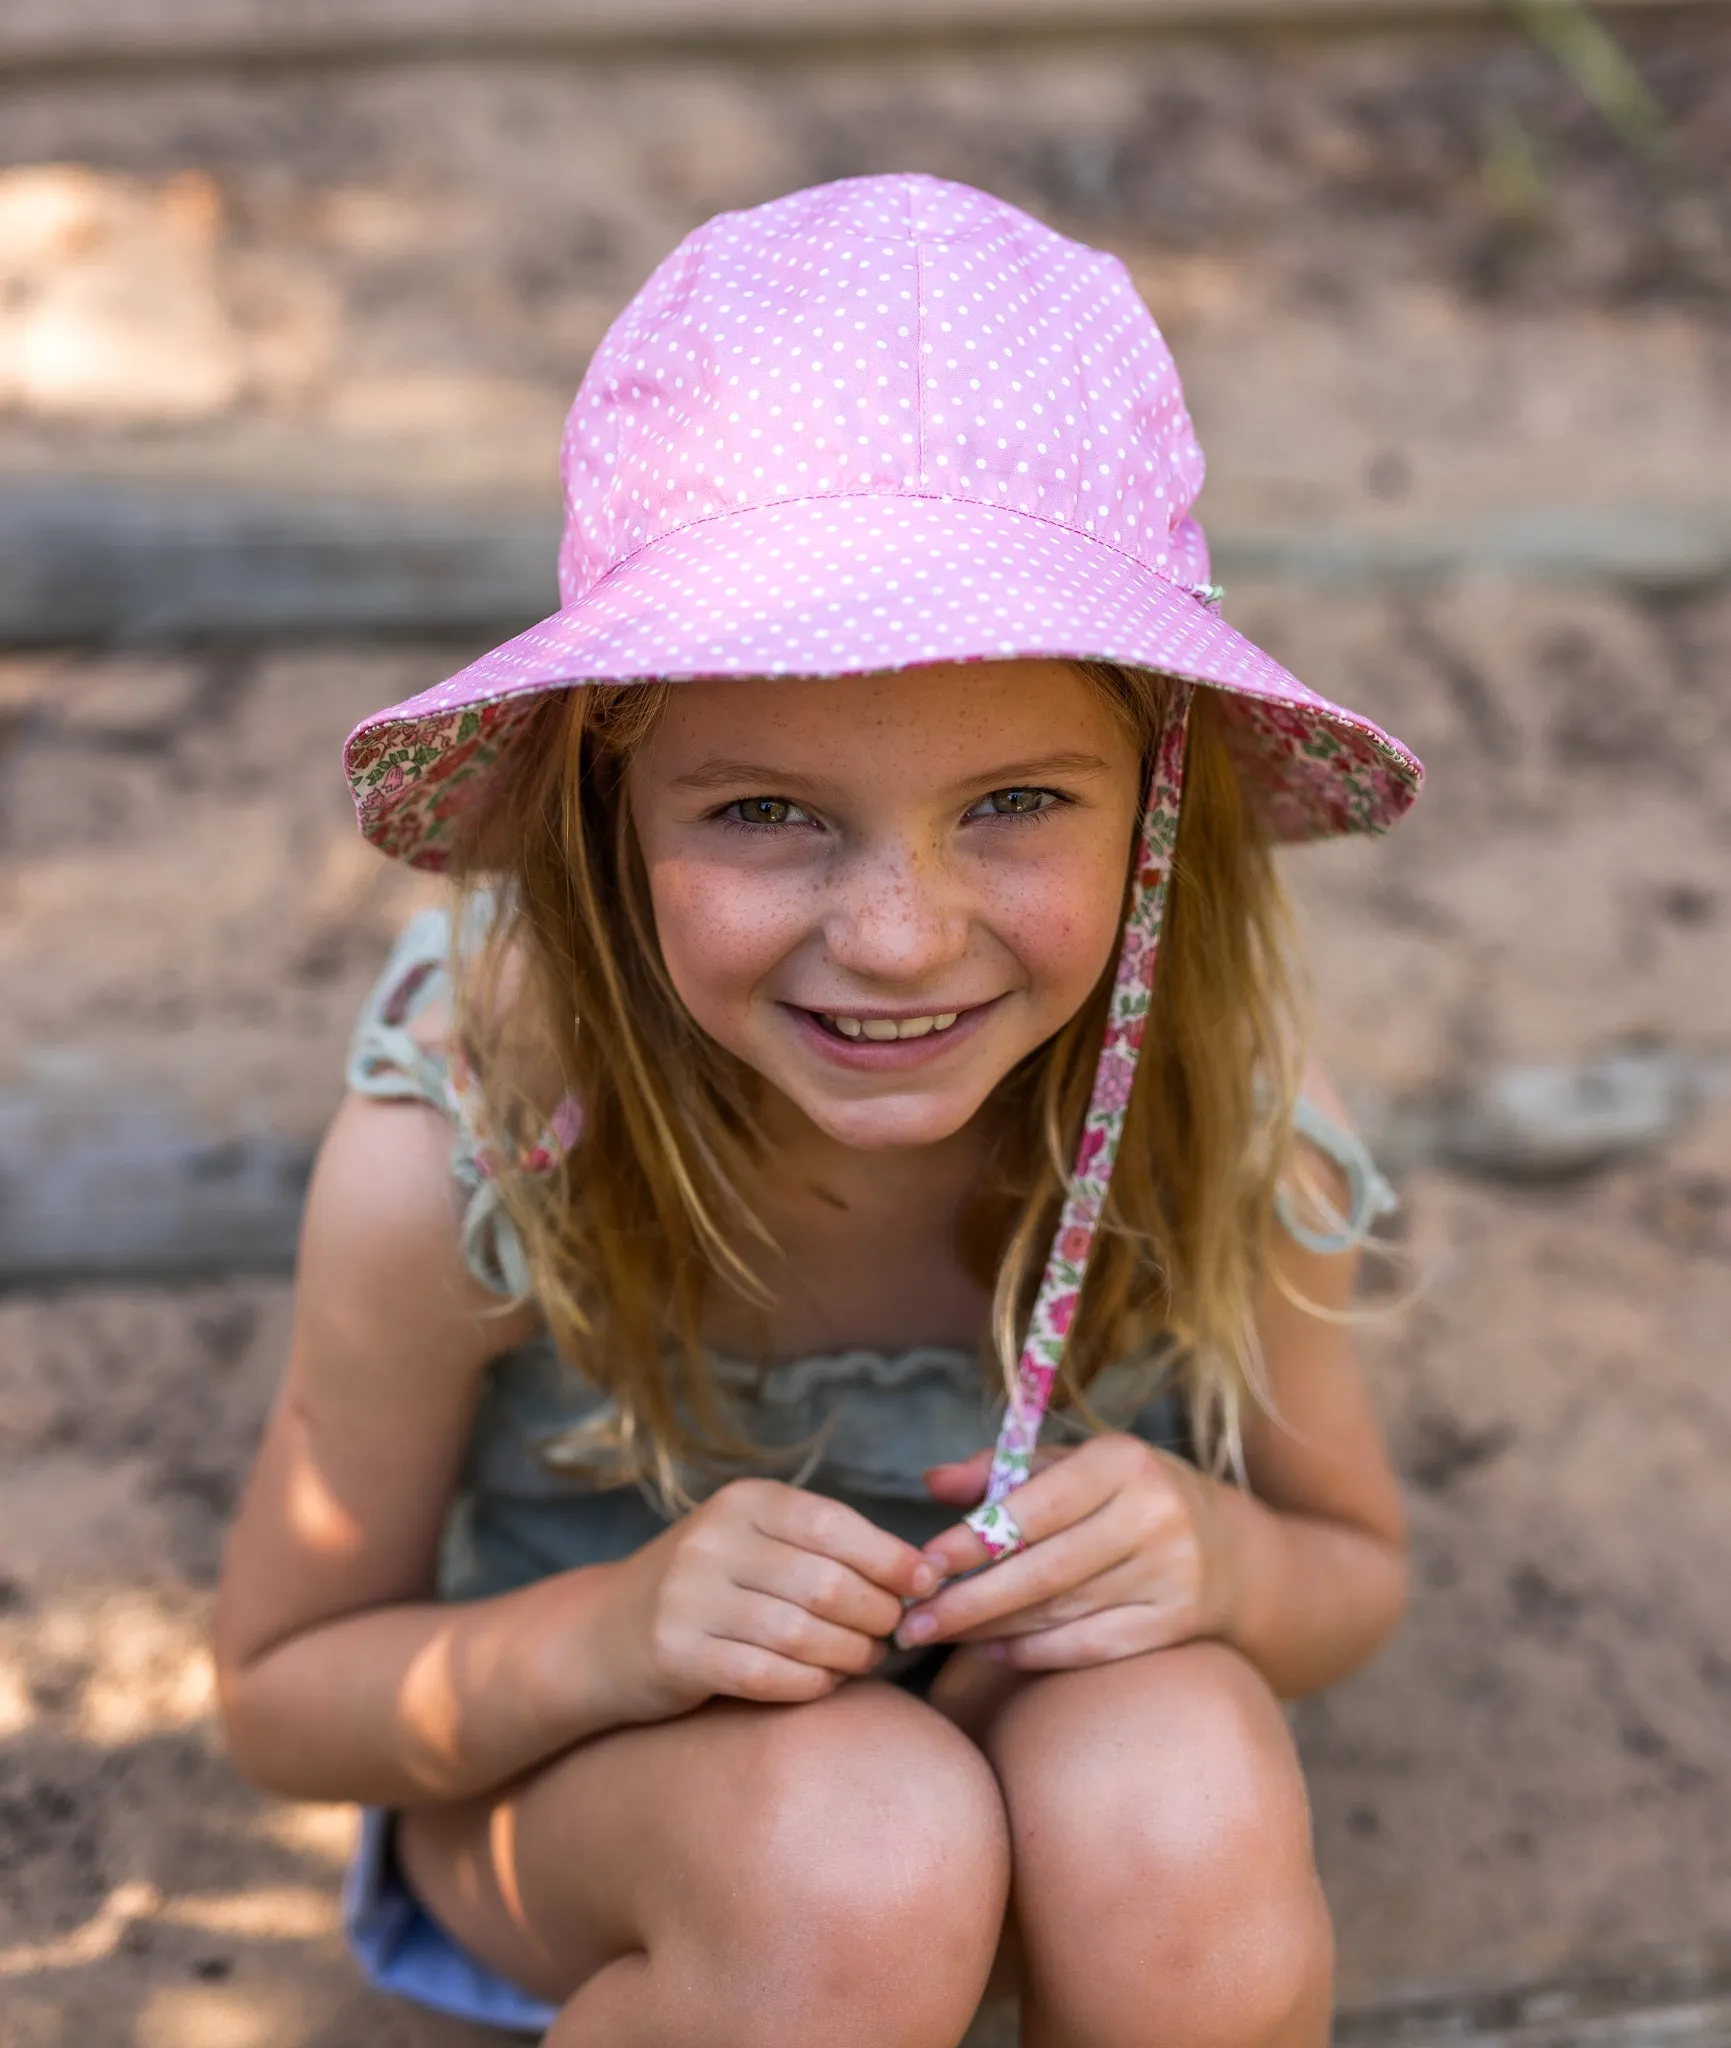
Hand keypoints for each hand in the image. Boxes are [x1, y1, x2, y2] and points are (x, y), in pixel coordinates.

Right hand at [601, 1478, 938, 1719]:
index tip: (926, 1581)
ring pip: (802, 1632)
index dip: (889, 1556)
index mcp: (742, 1502)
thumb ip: (819, 1548)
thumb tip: (918, 1570)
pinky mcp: (676, 1653)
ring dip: (850, 1653)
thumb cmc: (705, 1590)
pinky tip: (824, 1683)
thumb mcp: (751, 1544)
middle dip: (876, 1612)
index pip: (833, 1524)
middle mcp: (713, 1541)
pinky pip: (766, 1675)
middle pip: (825, 1582)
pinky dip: (809, 1683)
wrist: (601, 1634)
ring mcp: (689, 1597)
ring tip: (866, 1659)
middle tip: (894, 1632)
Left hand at [895, 1434, 1238, 1670]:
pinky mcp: (1178, 1623)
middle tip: (910, 1621)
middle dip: (969, 1600)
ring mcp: (1171, 1574)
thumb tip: (931, 1482)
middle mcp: (1152, 1515)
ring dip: (990, 1629)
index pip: (1032, 1507)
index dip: (972, 1539)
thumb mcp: (1077, 1465)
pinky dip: (1037, 1653)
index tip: (921, 1564)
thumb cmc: (1130, 1497)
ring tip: (938, 1634)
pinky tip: (992, 1652)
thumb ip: (1002, 1470)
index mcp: (1122, 1461)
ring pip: (1061, 1611)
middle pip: (1043, 1570)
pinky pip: (1092, 1646)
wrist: (1235, 1551)